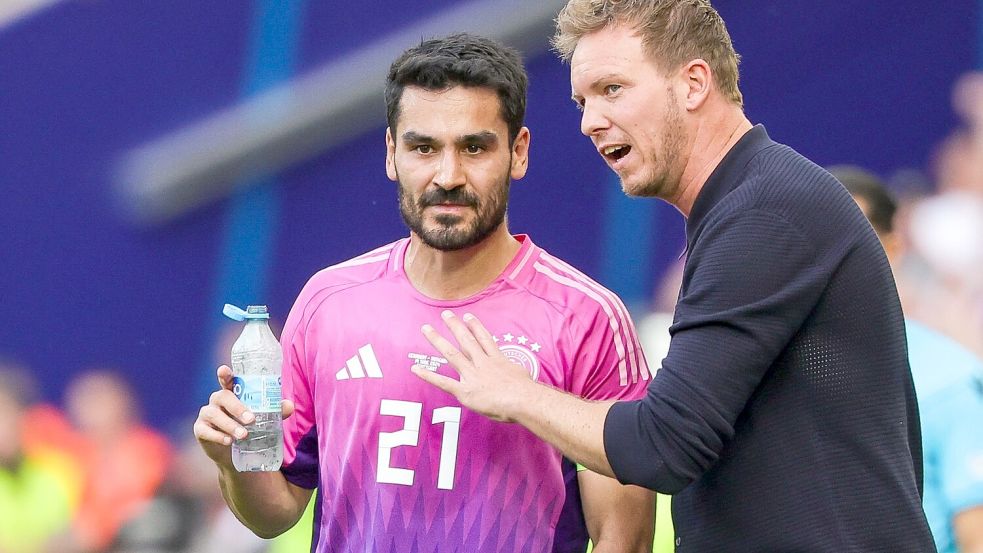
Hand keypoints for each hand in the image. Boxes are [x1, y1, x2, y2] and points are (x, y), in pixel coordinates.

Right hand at [193, 365, 294, 467]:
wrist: (234, 454)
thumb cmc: (248, 428)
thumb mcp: (263, 419)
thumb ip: (275, 411)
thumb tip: (289, 405)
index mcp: (232, 393)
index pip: (227, 380)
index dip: (224, 374)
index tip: (224, 370)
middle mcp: (217, 400)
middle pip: (223, 396)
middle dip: (237, 407)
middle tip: (251, 420)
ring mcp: (207, 414)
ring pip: (214, 414)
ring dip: (229, 424)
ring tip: (243, 435)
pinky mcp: (200, 429)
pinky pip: (205, 430)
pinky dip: (217, 436)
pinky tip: (228, 441)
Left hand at [413, 310, 536, 421]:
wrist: (523, 399)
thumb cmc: (527, 391)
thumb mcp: (522, 375)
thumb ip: (513, 373)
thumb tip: (516, 375)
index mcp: (497, 360)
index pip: (484, 340)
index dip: (475, 327)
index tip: (468, 317)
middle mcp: (482, 363)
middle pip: (466, 341)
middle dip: (455, 326)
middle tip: (445, 314)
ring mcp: (472, 375)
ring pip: (452, 354)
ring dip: (438, 340)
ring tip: (426, 329)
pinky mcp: (465, 391)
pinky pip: (443, 382)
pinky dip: (429, 375)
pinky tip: (416, 369)